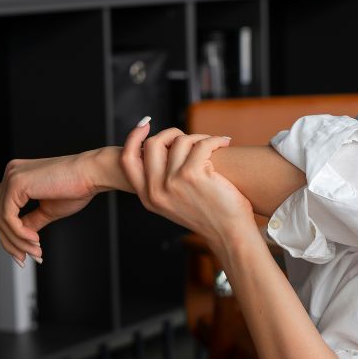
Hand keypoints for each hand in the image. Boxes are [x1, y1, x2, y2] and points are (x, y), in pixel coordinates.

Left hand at [0, 152, 100, 263]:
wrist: (91, 175)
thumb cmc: (76, 188)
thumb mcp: (47, 210)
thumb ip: (29, 221)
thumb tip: (18, 237)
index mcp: (16, 176)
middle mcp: (11, 173)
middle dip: (6, 240)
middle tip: (21, 258)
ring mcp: (12, 176)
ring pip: (1, 219)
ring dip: (17, 241)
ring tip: (35, 251)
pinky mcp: (17, 183)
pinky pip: (8, 218)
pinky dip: (20, 234)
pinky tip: (35, 240)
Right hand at [120, 123, 255, 250]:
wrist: (229, 234)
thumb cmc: (209, 216)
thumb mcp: (174, 203)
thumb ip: (163, 182)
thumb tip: (164, 148)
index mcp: (148, 197)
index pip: (128, 160)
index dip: (133, 138)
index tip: (145, 124)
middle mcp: (156, 190)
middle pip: (152, 144)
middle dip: (172, 134)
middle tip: (191, 138)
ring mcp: (172, 182)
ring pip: (179, 141)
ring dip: (199, 137)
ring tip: (213, 145)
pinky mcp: (193, 174)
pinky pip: (201, 143)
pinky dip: (215, 139)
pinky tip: (224, 143)